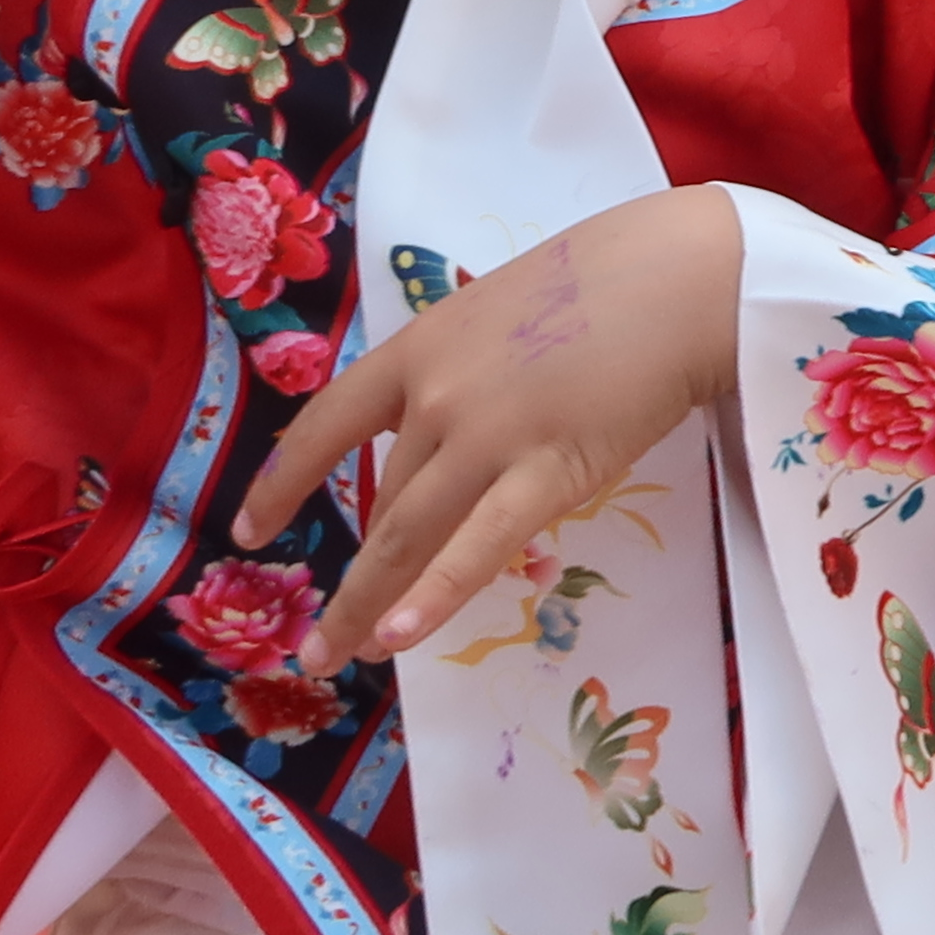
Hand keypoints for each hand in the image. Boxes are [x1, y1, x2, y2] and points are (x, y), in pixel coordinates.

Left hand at [233, 187, 741, 670]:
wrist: (685, 275)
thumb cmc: (611, 277)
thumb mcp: (505, 309)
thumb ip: (471, 370)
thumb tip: (464, 434)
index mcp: (421, 346)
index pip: (327, 423)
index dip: (283, 482)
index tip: (249, 530)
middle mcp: (438, 396)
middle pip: (384, 503)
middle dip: (351, 580)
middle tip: (322, 642)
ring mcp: (488, 435)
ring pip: (411, 536)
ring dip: (371, 606)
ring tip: (344, 658)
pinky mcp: (548, 470)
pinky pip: (479, 546)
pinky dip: (435, 596)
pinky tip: (401, 638)